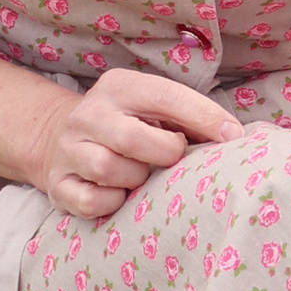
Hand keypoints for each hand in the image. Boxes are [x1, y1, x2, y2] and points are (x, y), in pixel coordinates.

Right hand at [37, 66, 237, 220]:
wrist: (61, 139)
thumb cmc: (129, 125)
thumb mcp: (154, 109)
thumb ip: (189, 117)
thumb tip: (233, 135)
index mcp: (118, 87)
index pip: (164, 96)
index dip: (203, 117)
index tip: (232, 136)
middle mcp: (88, 114)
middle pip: (131, 139)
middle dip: (164, 154)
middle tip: (173, 159)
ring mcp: (68, 150)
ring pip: (109, 171)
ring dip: (137, 181)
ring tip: (142, 176)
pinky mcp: (57, 184)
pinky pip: (92, 202)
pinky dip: (113, 203)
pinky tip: (120, 195)